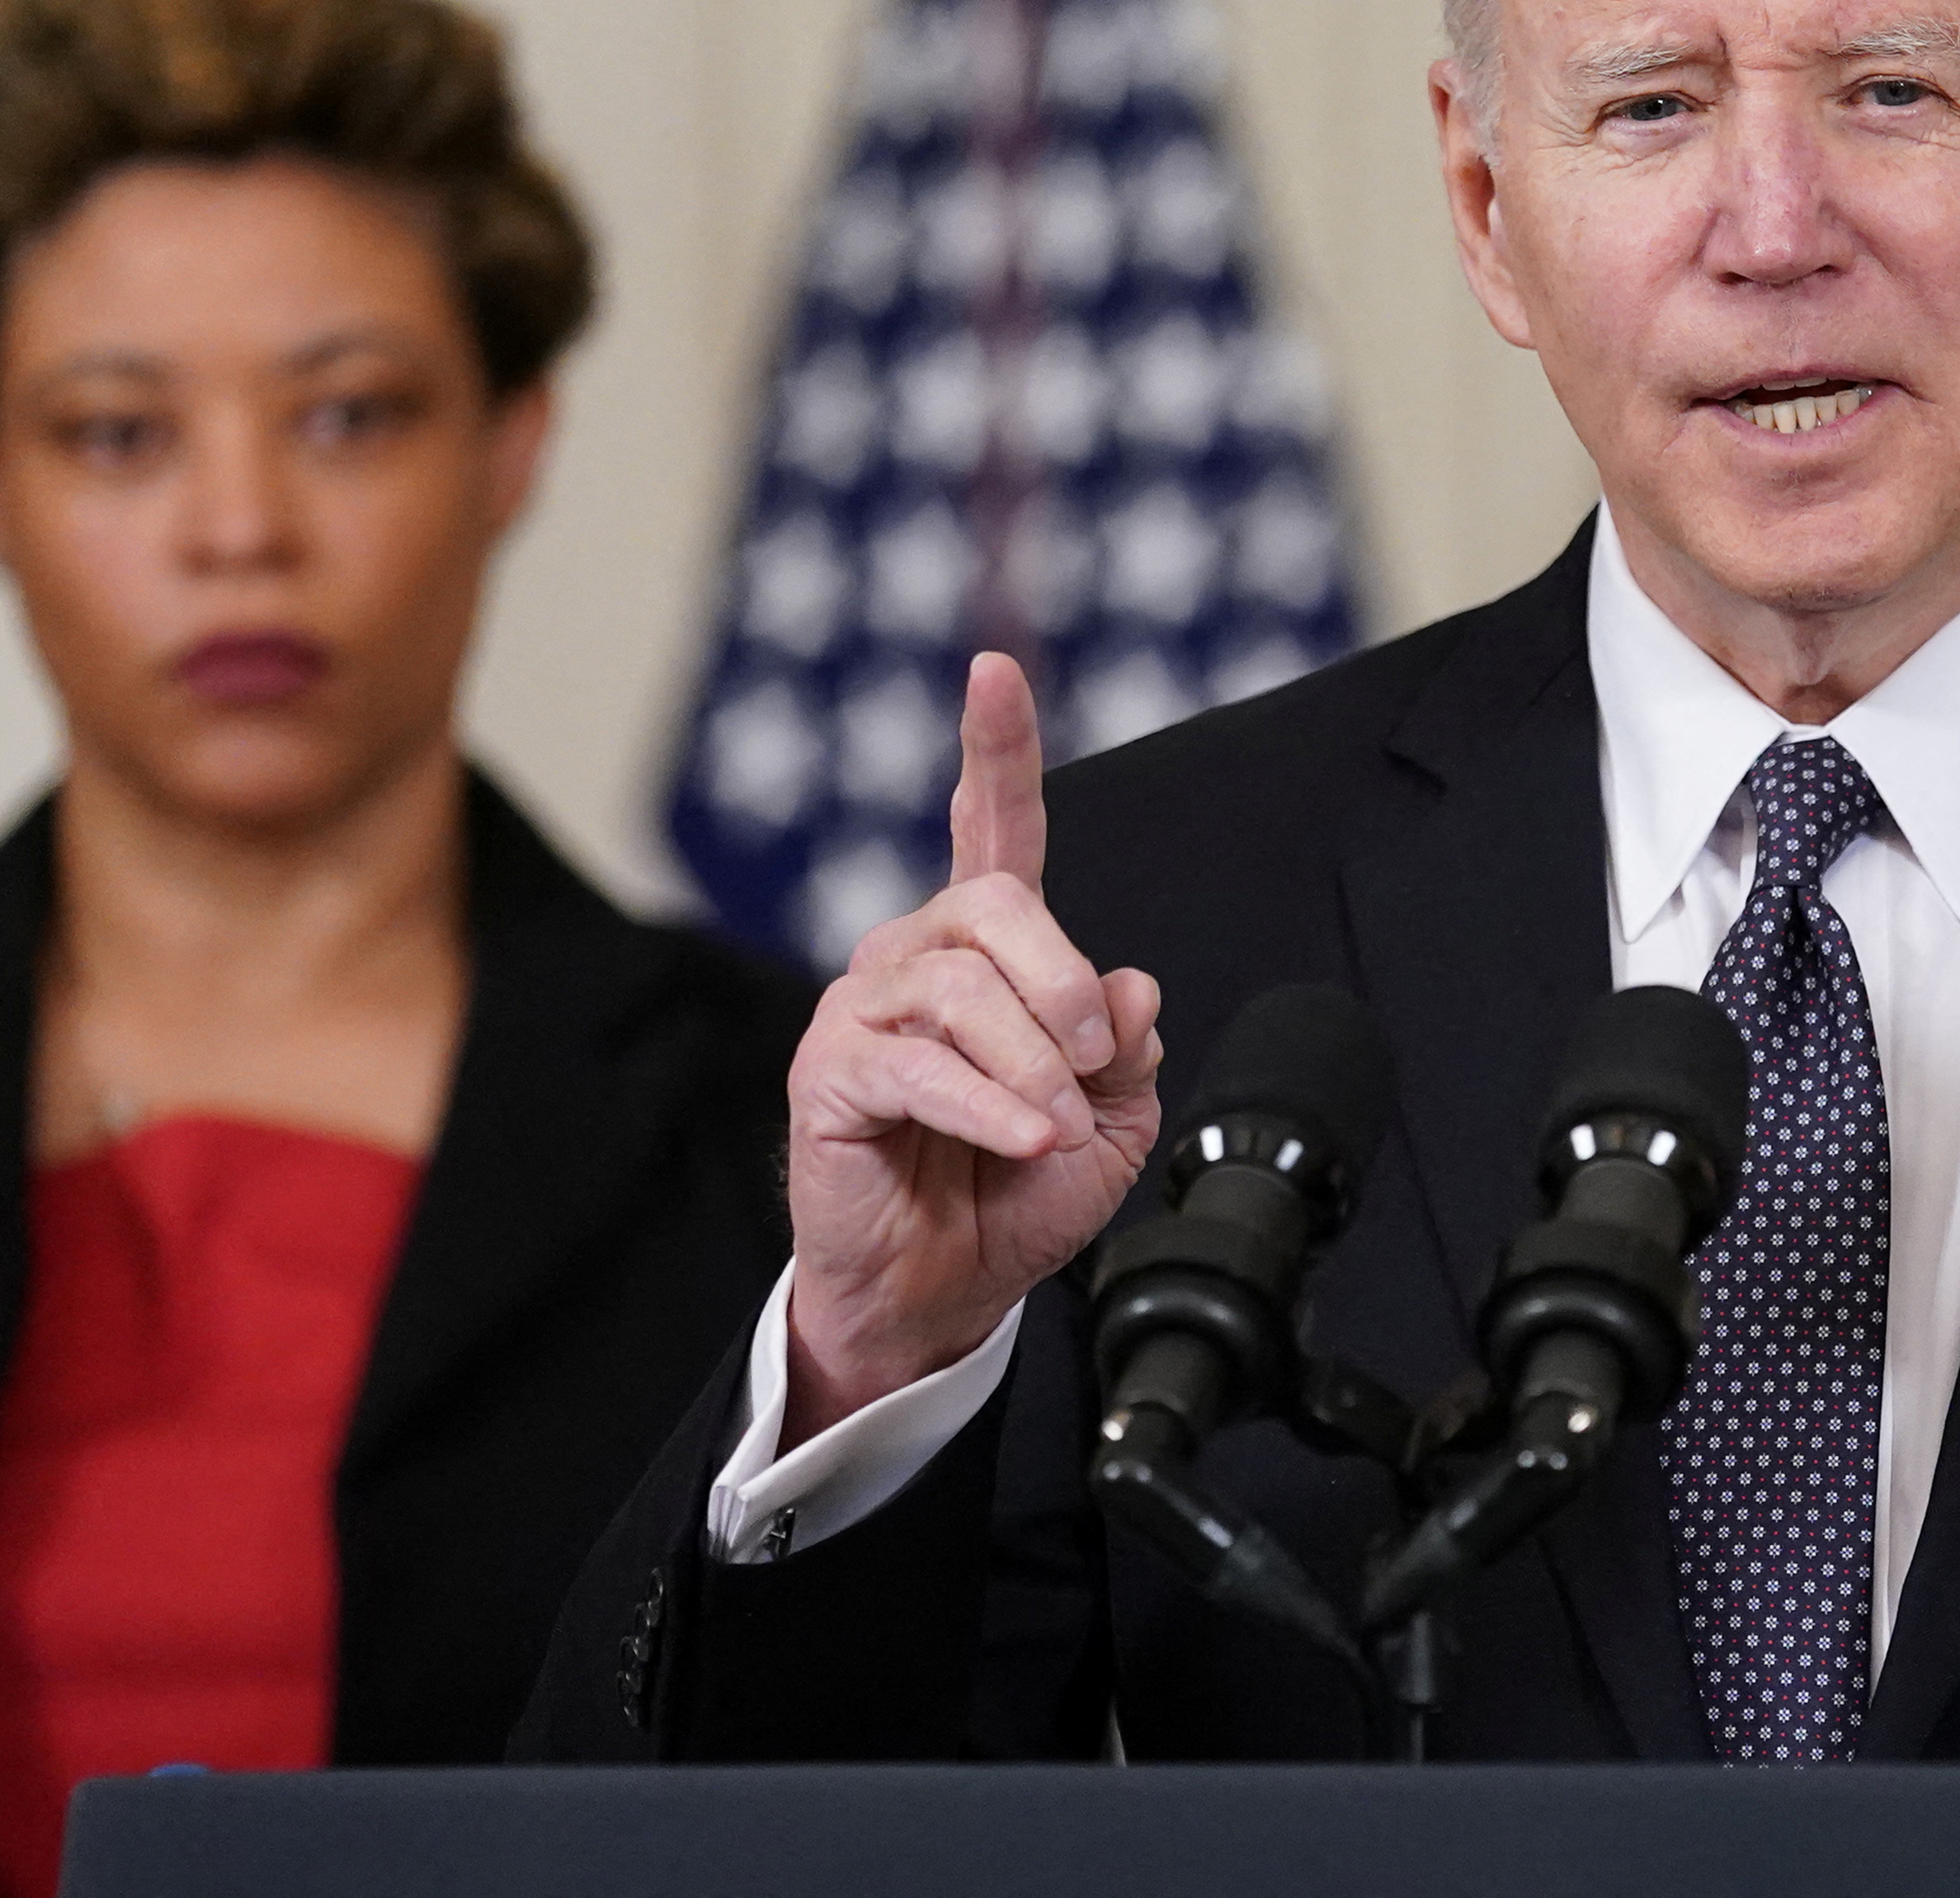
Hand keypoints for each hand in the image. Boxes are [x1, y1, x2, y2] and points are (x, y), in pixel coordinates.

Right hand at [780, 652, 1163, 1442]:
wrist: (947, 1290)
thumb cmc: (1017, 1193)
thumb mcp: (1113, 1118)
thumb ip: (1126, 1045)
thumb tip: (1129, 987)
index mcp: (987, 950)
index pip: (993, 827)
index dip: (996, 748)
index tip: (994, 669)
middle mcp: (916, 957)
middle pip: (997, 905)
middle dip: (1064, 982)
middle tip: (1094, 1063)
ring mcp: (864, 1010)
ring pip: (964, 987)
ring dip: (1035, 1063)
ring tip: (1056, 1126)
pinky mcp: (830, 1075)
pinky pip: (920, 1065)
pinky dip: (991, 1104)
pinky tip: (1028, 1138)